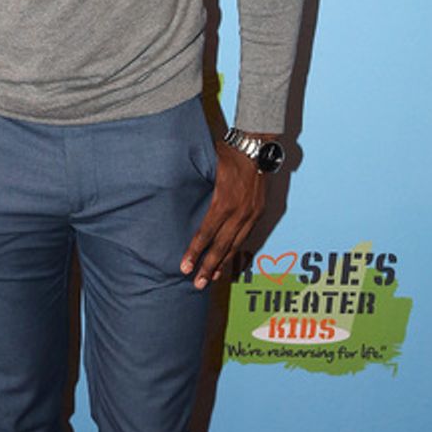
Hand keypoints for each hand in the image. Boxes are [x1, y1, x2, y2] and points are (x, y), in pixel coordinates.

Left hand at [180, 141, 266, 289]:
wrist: (256, 148)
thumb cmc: (228, 154)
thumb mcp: (207, 166)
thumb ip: (196, 185)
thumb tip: (172, 193)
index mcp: (224, 201)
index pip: (206, 233)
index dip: (194, 251)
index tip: (184, 267)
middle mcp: (239, 212)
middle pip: (221, 246)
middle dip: (208, 266)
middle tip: (197, 283)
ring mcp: (251, 214)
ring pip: (235, 245)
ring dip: (223, 263)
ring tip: (212, 278)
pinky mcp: (258, 213)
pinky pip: (246, 237)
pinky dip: (236, 251)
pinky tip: (228, 260)